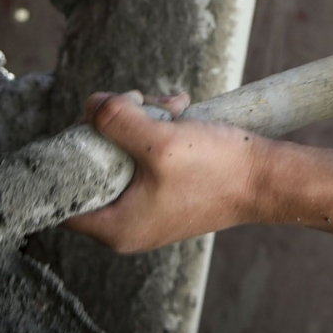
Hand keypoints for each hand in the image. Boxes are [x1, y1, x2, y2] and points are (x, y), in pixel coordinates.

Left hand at [63, 90, 266, 252]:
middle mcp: (129, 223)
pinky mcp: (169, 191)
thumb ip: (116, 121)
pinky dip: (160, 131)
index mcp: (116, 227)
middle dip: (116, 127)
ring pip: (124, 154)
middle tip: (138, 104)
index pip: (65, 194)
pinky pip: (148, 157)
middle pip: (96, 164)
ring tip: (171, 106)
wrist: (268, 179)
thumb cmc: (218, 170)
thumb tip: (90, 105)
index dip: (69, 154)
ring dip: (142, 121)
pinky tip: (181, 112)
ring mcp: (150, 207)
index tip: (86, 125)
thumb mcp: (160, 141)